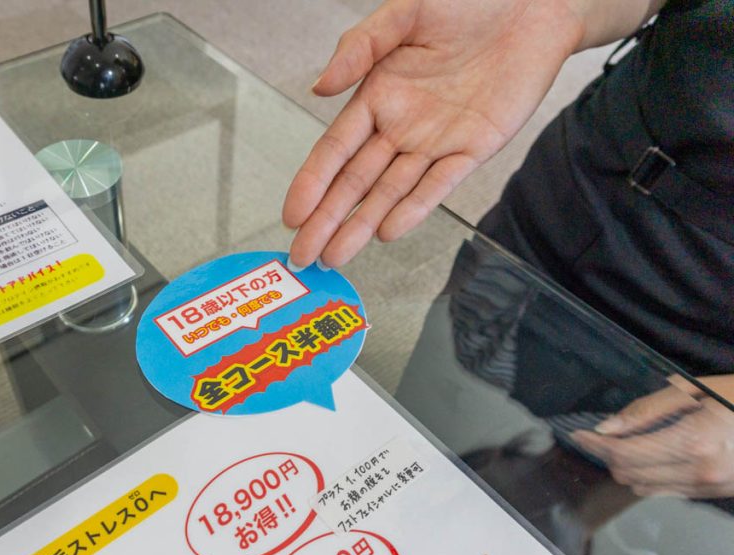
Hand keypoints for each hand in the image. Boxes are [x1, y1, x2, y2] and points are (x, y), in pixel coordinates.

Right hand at [283, 0, 585, 267]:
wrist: (534, 3)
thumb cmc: (468, 1)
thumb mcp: (405, 13)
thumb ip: (360, 47)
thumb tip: (319, 87)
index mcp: (377, 95)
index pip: (334, 150)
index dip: (311, 183)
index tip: (292, 214)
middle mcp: (401, 126)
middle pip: (355, 182)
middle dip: (327, 221)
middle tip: (304, 255)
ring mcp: (436, 142)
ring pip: (391, 193)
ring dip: (362, 225)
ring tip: (336, 256)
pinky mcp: (474, 148)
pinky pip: (439, 185)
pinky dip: (415, 208)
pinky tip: (388, 230)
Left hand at [572, 376, 733, 497]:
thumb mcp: (696, 390)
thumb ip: (648, 410)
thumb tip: (607, 428)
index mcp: (695, 443)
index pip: (624, 453)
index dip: (594, 444)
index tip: (578, 432)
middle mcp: (701, 473)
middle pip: (628, 474)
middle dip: (607, 455)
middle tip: (598, 433)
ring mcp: (710, 487)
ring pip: (644, 488)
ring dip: (626, 467)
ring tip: (625, 442)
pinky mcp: (715, 493)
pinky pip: (667, 491)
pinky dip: (649, 475)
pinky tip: (652, 453)